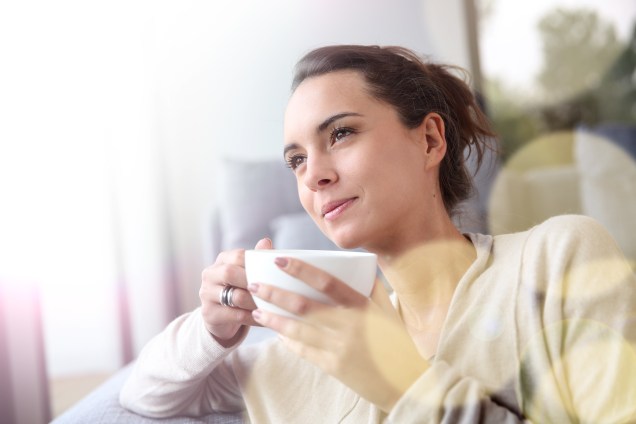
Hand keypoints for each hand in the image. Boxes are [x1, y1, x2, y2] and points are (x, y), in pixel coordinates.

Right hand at [199, 238, 272, 345]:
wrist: (222, 318)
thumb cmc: (240, 289)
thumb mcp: (247, 273)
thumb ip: (257, 258)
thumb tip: (266, 242)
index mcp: (222, 260)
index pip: (238, 255)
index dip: (256, 263)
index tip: (274, 272)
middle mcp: (210, 274)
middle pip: (231, 273)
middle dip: (254, 282)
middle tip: (274, 289)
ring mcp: (206, 294)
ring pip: (235, 296)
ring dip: (257, 302)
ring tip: (273, 306)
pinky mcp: (209, 313)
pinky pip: (236, 315)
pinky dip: (254, 317)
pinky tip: (266, 319)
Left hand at [249, 256, 428, 411]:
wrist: (406, 382)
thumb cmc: (397, 342)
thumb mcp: (387, 310)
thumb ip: (371, 287)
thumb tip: (357, 266)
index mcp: (362, 306)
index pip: (326, 282)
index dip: (300, 269)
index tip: (279, 259)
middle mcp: (349, 325)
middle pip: (304, 306)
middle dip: (275, 294)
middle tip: (255, 285)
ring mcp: (339, 348)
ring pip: (297, 329)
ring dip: (273, 319)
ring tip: (256, 310)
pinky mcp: (333, 366)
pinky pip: (304, 350)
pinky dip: (288, 340)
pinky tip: (277, 332)